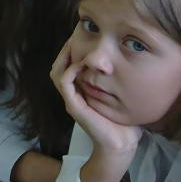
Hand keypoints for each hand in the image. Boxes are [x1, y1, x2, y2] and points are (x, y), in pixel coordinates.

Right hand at [51, 41, 141, 156]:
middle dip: (65, 51)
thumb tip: (123, 63)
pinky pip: (64, 83)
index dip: (70, 52)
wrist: (121, 144)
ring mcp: (71, 100)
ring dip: (64, 58)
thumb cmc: (123, 122)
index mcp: (79, 92)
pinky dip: (71, 71)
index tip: (79, 38)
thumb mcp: (117, 96)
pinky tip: (82, 64)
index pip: (66, 66)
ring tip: (74, 46)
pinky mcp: (74, 106)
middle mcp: (72, 95)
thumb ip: (114, 82)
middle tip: (74, 37)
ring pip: (56, 72)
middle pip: (57, 66)